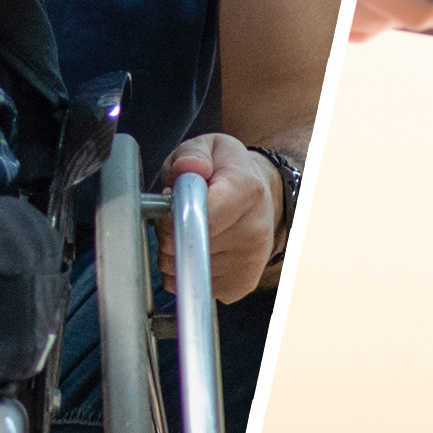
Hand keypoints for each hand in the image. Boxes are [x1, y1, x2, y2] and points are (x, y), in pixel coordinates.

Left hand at [157, 134, 280, 302]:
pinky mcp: (241, 285)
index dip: (172, 214)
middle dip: (169, 232)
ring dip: (176, 253)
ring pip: (184, 269)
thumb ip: (192, 153)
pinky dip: (186, 271)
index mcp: (247, 190)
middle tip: (178, 215)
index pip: (198, 216)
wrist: (262, 196)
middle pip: (187, 246)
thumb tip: (187, 168)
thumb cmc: (229, 172)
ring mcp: (250, 261)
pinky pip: (192, 285)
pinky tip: (201, 250)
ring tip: (192, 231)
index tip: (170, 203)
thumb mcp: (210, 146)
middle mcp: (255, 230)